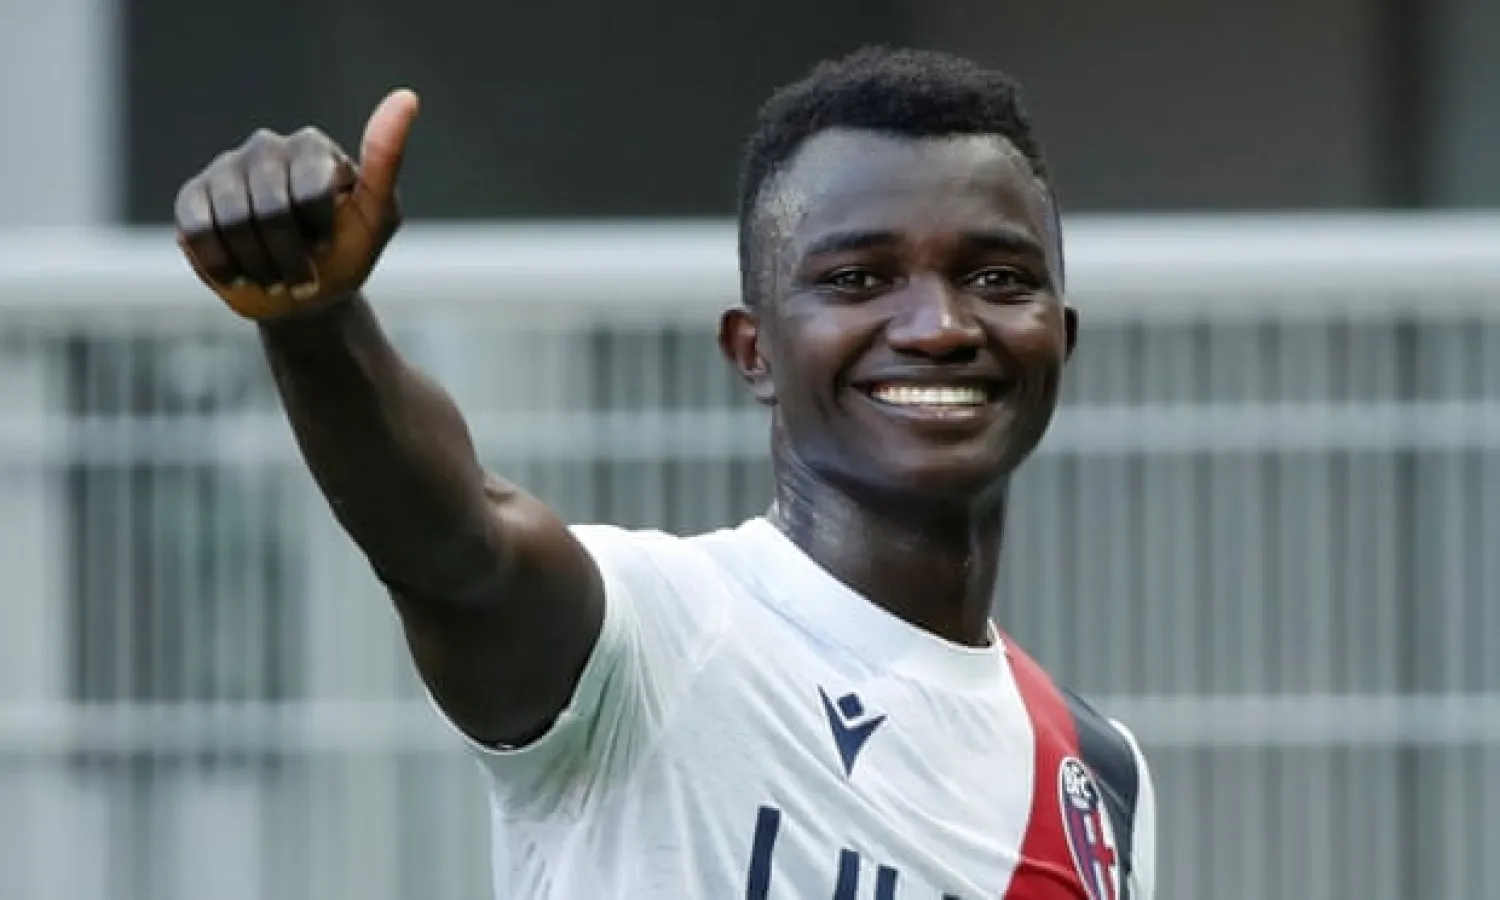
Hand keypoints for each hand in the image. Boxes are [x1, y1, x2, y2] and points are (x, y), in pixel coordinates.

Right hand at [174, 89, 419, 320]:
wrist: (303, 297)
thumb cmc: (345, 252)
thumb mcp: (378, 214)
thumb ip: (388, 159)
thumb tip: (406, 97)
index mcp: (312, 147)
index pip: (311, 189)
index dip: (318, 231)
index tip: (328, 247)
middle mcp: (265, 148)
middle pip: (270, 210)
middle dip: (289, 259)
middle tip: (302, 280)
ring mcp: (225, 170)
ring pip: (232, 222)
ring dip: (259, 267)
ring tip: (275, 279)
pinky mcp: (193, 197)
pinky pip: (197, 230)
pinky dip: (222, 264)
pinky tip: (240, 275)